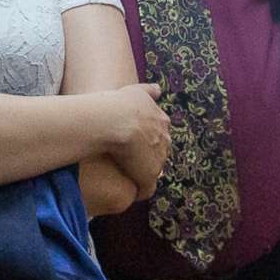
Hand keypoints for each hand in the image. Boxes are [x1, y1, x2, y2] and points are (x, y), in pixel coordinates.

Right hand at [109, 83, 169, 198]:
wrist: (115, 121)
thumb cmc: (121, 104)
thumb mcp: (137, 91)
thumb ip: (149, 91)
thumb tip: (158, 89)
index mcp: (162, 122)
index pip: (158, 134)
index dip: (146, 139)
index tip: (134, 142)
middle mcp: (164, 141)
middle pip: (157, 152)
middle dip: (146, 156)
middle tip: (127, 158)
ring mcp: (158, 160)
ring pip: (152, 170)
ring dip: (141, 173)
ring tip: (125, 175)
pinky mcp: (148, 176)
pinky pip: (145, 188)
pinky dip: (138, 190)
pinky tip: (128, 190)